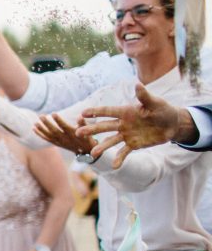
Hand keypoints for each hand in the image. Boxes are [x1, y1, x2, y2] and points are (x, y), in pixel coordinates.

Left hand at [34, 113, 95, 154]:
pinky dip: (40, 134)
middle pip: (54, 131)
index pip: (64, 126)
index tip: (53, 113)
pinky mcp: (56, 144)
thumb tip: (80, 116)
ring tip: (35, 123)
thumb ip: (83, 124)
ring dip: (41, 129)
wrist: (85, 152)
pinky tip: (34, 128)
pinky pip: (47, 139)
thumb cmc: (87, 139)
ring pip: (48, 136)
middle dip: (47, 123)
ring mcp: (59, 142)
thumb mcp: (88, 132)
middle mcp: (64, 139)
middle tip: (41, 115)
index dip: (58, 120)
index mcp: (72, 134)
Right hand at [77, 84, 194, 167]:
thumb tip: (137, 85)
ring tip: (93, 152)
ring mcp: (126, 135)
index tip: (83, 113)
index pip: (108, 111)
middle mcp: (123, 123)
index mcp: (126, 111)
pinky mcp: (132, 144)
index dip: (96, 112)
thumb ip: (145, 96)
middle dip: (92, 130)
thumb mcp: (155, 103)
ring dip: (102, 146)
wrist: (172, 124)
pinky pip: (123, 152)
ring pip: (111, 141)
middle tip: (78, 132)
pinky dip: (119, 159)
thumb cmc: (163, 110)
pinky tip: (114, 166)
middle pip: (104, 127)